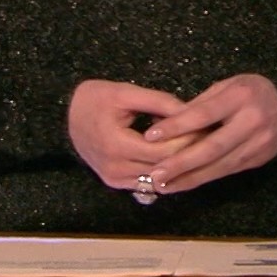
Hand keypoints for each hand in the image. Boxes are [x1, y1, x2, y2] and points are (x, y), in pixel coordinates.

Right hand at [67, 79, 201, 192]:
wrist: (65, 116)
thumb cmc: (95, 99)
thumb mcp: (126, 92)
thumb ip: (159, 102)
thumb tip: (192, 111)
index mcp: (116, 144)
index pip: (163, 151)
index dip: (188, 141)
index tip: (208, 128)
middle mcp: (115, 168)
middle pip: (163, 168)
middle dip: (188, 154)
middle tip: (211, 138)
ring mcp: (114, 179)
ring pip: (158, 179)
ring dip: (178, 165)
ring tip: (199, 147)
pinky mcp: (115, 183)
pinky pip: (147, 182)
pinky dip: (164, 171)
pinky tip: (179, 157)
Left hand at [140, 74, 276, 194]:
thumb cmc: (247, 92)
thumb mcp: (224, 87)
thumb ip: (198, 106)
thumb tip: (164, 125)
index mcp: (242, 95)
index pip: (204, 114)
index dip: (177, 126)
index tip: (150, 136)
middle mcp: (254, 121)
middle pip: (212, 146)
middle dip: (181, 163)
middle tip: (155, 174)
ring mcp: (260, 143)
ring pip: (220, 165)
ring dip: (189, 177)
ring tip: (163, 184)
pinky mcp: (261, 159)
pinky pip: (227, 171)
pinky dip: (203, 178)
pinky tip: (183, 183)